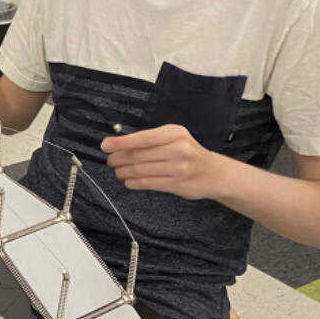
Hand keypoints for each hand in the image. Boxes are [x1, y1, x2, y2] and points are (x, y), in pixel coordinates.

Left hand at [102, 125, 223, 200]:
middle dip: (119, 159)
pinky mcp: (178, 184)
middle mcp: (179, 149)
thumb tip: (118, 143)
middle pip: (138, 155)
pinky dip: (133, 183)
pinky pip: (148, 183)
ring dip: (124, 172)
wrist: (214, 173)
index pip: (143, 138)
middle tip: (111, 161)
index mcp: (174, 133)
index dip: (121, 143)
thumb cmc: (187, 152)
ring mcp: (179, 168)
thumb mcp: (173, 138)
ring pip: (140, 170)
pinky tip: (128, 181)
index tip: (105, 146)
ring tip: (118, 171)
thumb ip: (150, 139)